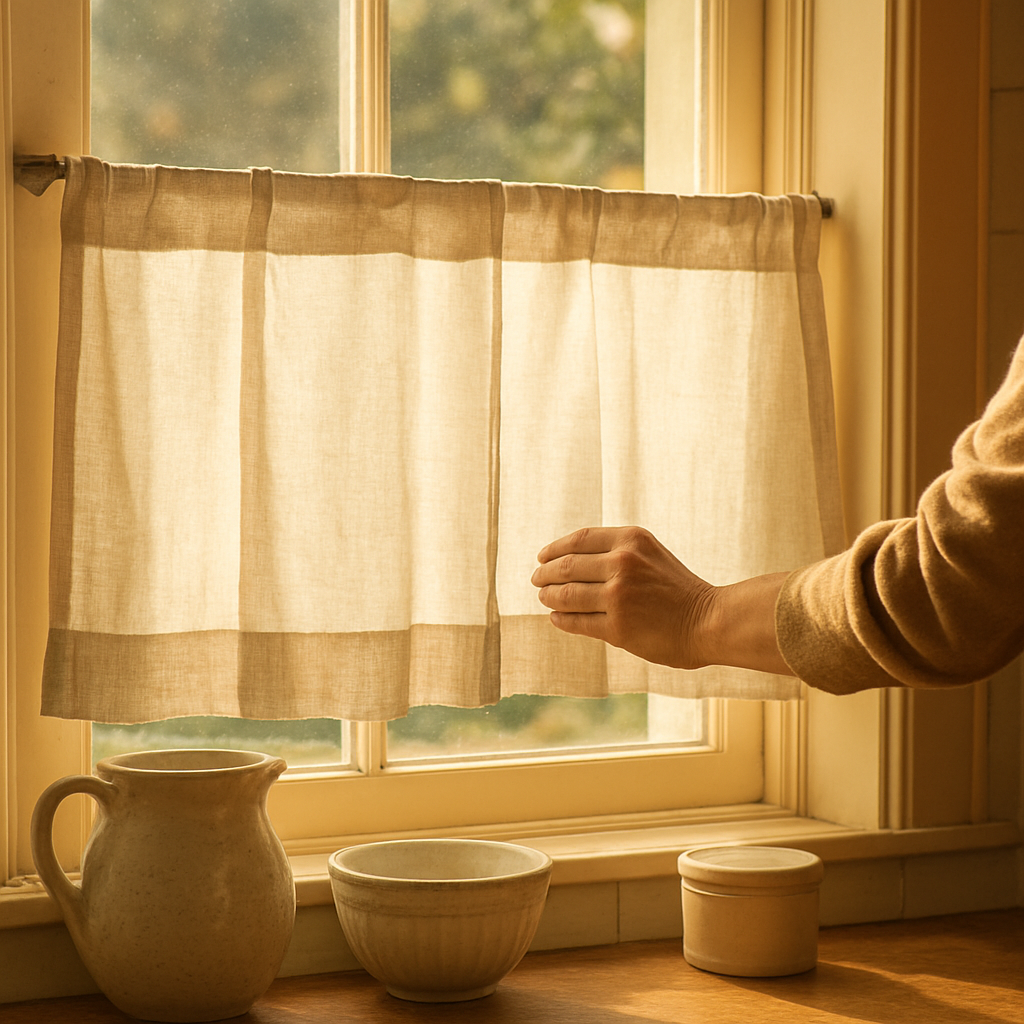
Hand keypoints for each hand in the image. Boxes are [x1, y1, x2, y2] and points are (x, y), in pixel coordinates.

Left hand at [530, 526, 715, 669]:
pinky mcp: (617, 628)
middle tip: (536, 580)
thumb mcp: (650, 554)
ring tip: (544, 598)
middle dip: (545, 574)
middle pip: (566, 566)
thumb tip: (568, 559)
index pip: (579, 540)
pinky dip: (562, 620)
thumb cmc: (679, 589)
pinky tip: (556, 618)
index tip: (542, 557)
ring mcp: (618, 596)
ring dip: (549, 597)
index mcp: (631, 540)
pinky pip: (577, 622)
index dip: (555, 549)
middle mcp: (622, 563)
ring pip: (566, 595)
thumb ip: (616, 552)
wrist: (710, 620)